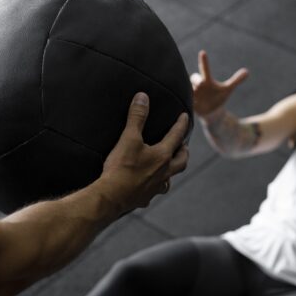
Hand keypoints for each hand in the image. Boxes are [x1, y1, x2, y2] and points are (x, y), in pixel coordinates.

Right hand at [101, 93, 189, 210]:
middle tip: (183, 146)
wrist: (111, 196)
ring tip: (167, 168)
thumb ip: (137, 117)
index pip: (176, 136)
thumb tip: (142, 97)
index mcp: (162, 156)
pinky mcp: (144, 199)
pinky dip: (153, 188)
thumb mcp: (128, 138)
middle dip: (184, 152)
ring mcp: (155, 188)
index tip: (184, 117)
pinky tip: (147, 188)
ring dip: (171, 173)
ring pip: (169, 180)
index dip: (181, 125)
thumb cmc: (121, 167)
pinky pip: (153, 193)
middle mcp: (163, 173)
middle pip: (181, 162)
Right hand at [189, 50, 248, 120]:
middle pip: (194, 77)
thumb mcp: (227, 89)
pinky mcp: (190, 102)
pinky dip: (189, 100)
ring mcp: (193, 93)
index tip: (202, 52)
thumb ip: (236, 80)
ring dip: (192, 89)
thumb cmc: (218, 97)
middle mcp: (199, 85)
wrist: (211, 111)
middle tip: (202, 82)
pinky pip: (186, 99)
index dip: (204, 61)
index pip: (205, 68)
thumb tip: (247, 71)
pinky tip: (192, 102)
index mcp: (207, 80)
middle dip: (197, 79)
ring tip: (195, 94)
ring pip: (189, 87)